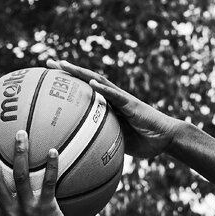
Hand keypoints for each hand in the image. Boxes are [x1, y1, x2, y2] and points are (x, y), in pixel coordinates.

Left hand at [48, 58, 183, 157]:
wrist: (166, 138)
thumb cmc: (145, 142)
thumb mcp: (118, 143)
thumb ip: (104, 141)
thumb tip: (86, 153)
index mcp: (108, 106)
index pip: (85, 91)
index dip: (68, 84)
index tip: (50, 79)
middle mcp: (112, 98)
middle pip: (86, 79)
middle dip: (67, 71)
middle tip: (48, 62)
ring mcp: (122, 99)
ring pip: (98, 81)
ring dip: (80, 73)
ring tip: (63, 65)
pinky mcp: (131, 104)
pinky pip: (115, 96)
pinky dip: (102, 89)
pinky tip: (90, 82)